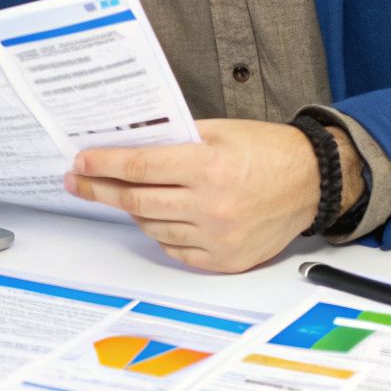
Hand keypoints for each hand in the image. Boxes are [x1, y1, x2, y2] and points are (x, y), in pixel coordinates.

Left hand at [64, 118, 364, 272]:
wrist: (311, 182)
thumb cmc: (266, 150)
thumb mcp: (218, 131)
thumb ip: (174, 138)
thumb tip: (127, 142)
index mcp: (208, 167)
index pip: (140, 167)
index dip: (104, 165)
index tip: (81, 162)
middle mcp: (212, 206)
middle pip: (138, 201)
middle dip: (101, 190)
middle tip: (78, 182)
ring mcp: (218, 237)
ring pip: (152, 227)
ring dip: (132, 211)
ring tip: (121, 195)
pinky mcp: (225, 259)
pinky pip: (175, 249)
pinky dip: (160, 232)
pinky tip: (156, 217)